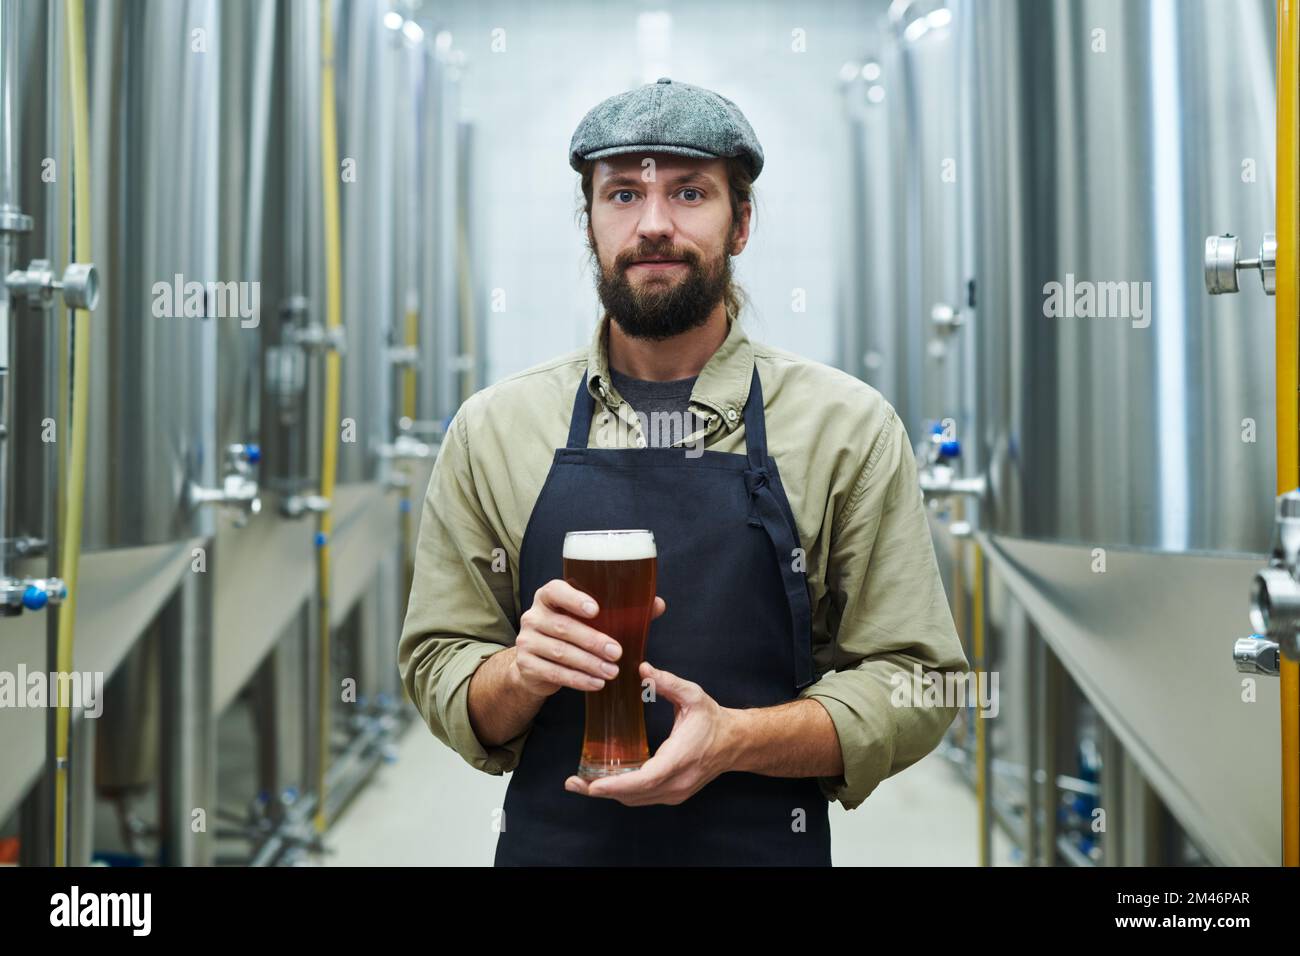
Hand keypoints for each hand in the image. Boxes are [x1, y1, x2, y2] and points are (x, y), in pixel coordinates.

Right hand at [510, 579, 665, 697]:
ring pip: (560, 652)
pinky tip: (596, 683)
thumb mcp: (590, 619)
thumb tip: (657, 604)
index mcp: (548, 596)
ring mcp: (527, 641)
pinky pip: (554, 673)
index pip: (556, 591)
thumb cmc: (571, 632)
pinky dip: (578, 679)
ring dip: (589, 663)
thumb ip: (622, 610)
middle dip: (592, 640)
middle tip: (617, 652)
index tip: (596, 610)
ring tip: (612, 671)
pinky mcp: (526, 665)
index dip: (575, 599)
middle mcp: (533, 616)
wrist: (537, 662)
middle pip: (563, 627)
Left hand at [564, 662, 736, 805]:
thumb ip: (668, 682)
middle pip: (634, 795)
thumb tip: (643, 668)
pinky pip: (643, 798)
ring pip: (636, 800)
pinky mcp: (674, 794)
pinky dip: (623, 792)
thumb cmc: (713, 719)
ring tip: (582, 784)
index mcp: (680, 758)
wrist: (735, 742)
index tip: (592, 785)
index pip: (645, 779)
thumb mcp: (693, 696)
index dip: (616, 784)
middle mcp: (677, 782)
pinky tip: (606, 782)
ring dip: (609, 794)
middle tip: (573, 783)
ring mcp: (676, 792)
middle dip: (601, 791)